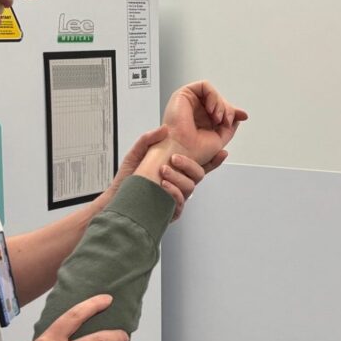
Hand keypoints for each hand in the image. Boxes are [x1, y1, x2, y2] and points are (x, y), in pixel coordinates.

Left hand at [99, 127, 213, 219]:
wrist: (118, 199)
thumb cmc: (128, 179)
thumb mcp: (135, 155)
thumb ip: (148, 140)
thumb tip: (163, 129)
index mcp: (176, 169)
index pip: (199, 164)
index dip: (213, 160)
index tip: (222, 152)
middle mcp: (179, 183)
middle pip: (198, 174)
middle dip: (189, 165)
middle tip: (174, 159)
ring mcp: (176, 197)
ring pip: (190, 187)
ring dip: (178, 177)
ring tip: (163, 172)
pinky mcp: (170, 210)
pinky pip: (180, 202)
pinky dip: (174, 192)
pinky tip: (164, 185)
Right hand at [161, 81, 247, 164]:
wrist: (182, 154)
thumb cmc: (195, 151)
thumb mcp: (220, 139)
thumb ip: (229, 125)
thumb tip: (240, 114)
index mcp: (201, 122)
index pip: (219, 109)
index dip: (231, 111)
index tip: (243, 116)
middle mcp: (194, 111)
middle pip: (218, 100)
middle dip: (228, 109)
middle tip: (227, 121)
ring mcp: (188, 103)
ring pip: (212, 93)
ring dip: (221, 105)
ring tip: (218, 119)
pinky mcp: (182, 95)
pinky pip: (204, 86)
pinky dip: (213, 96)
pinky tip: (211, 110)